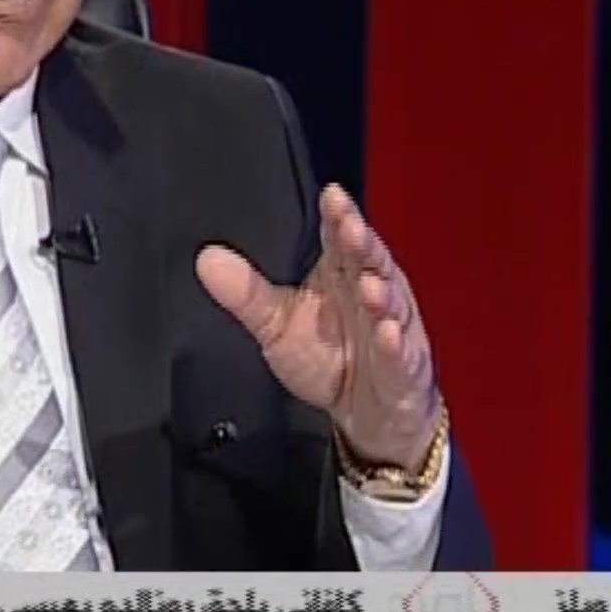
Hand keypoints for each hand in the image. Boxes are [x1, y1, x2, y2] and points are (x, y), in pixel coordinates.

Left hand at [195, 184, 440, 471]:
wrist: (364, 415)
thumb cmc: (325, 358)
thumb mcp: (275, 325)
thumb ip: (245, 292)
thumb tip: (206, 259)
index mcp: (341, 273)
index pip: (339, 237)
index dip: (338, 216)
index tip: (331, 196)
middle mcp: (370, 291)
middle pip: (369, 260)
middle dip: (361, 242)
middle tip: (350, 226)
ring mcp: (392, 327)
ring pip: (391, 303)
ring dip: (382, 293)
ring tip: (369, 284)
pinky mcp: (403, 366)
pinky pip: (401, 353)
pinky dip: (396, 343)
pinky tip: (388, 333)